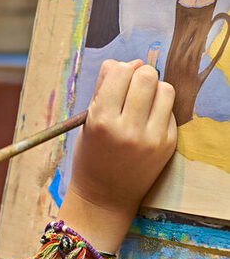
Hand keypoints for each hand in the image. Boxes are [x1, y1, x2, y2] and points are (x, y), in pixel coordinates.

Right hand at [66, 59, 176, 226]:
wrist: (105, 196)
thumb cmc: (92, 154)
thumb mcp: (88, 118)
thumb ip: (106, 86)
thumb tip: (135, 62)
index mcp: (101, 119)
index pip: (120, 71)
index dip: (119, 70)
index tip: (117, 80)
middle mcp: (128, 128)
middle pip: (146, 76)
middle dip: (140, 75)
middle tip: (133, 88)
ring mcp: (151, 138)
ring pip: (165, 89)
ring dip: (154, 89)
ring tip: (143, 102)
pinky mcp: (167, 145)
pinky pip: (170, 111)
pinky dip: (160, 109)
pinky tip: (148, 120)